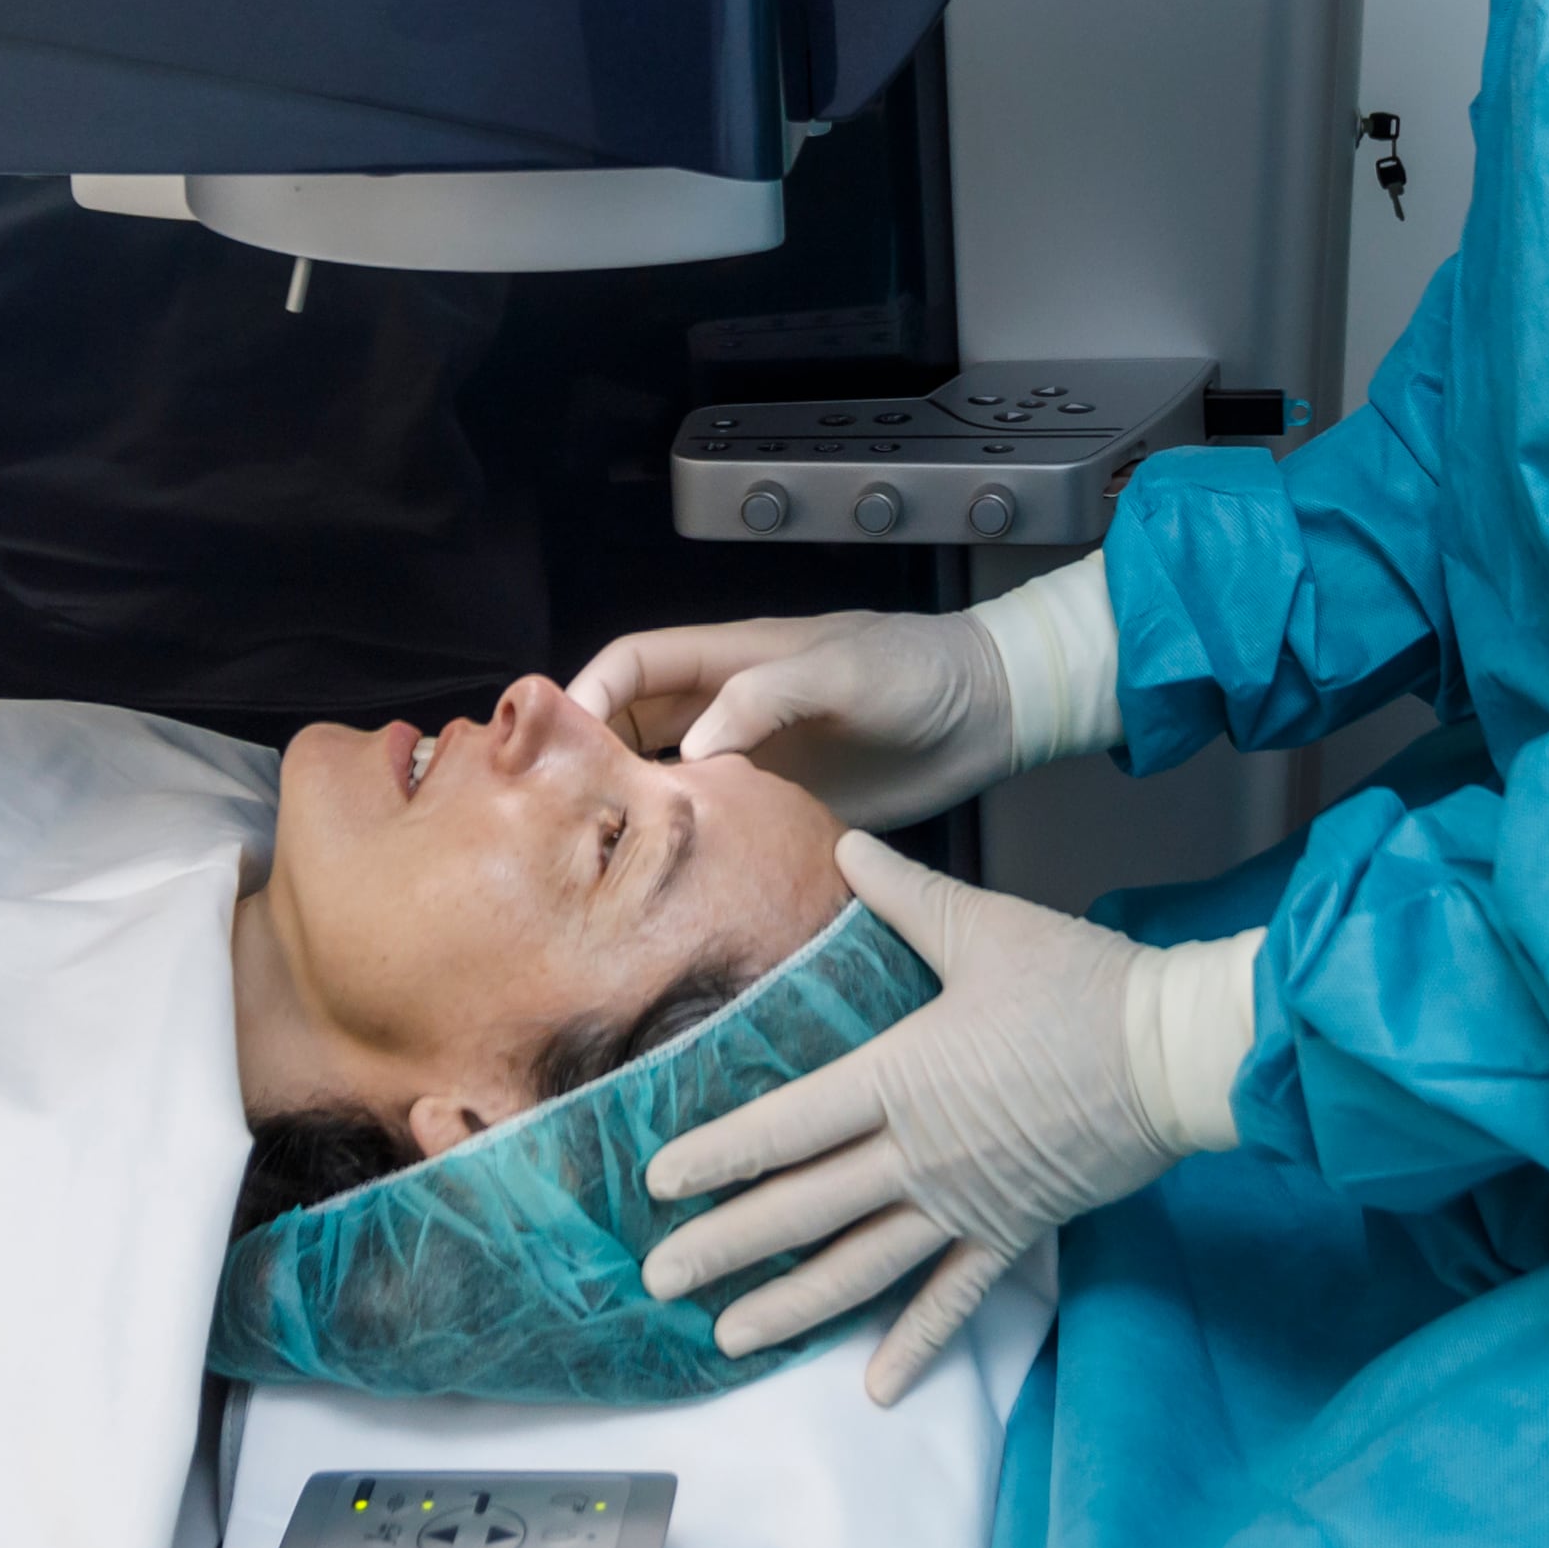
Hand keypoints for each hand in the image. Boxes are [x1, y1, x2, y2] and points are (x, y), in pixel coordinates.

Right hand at [564, 609, 1010, 832]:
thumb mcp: (844, 668)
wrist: (991, 714)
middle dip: (593, 759)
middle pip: (634, 726)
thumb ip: (769, 695)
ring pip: (669, 782)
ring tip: (603, 860)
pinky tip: (675, 887)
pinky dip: (690, 852)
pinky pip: (720, 830)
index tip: (557, 742)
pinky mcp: (783, 811)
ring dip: (637, 811)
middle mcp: (731, 712)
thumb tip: (693, 747)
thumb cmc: (919, 669)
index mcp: (732, 660)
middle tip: (562, 814)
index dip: (589, 692)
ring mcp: (755, 763)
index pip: (635, 664)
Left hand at [641, 834, 1248, 1402]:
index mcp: (902, 1078)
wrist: (1178, 1054)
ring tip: (730, 1337)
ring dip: (793, 1305)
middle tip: (659, 1281)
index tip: (657, 1184)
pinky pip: (955, 1296)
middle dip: (726, 1247)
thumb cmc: (1083, 985)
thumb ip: (906, 896)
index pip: (787, 1125)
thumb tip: (847, 848)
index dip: (719, 1154)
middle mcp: (920, 1155)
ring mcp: (965, 1203)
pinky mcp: (1015, 1230)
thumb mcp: (987, 929)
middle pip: (805, 1209)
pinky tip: (874, 1386)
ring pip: (863, 1266)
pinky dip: (915, 1342)